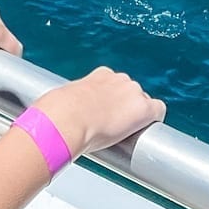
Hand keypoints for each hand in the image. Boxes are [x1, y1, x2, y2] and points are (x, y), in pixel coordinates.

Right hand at [33, 68, 165, 156]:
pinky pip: (159, 111)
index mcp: (101, 75)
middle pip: (132, 93)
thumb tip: (50, 119)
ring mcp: (133, 92)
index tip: (105, 112)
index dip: (113, 100)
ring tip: (124, 134)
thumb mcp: (61, 101)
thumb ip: (66, 105)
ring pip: (143, 103)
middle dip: (125, 108)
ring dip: (136, 116)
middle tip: (113, 127)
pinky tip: (147, 132)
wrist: (66, 119)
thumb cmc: (57, 112)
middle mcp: (120, 79)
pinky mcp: (143, 108)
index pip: (115, 84)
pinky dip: (154, 120)